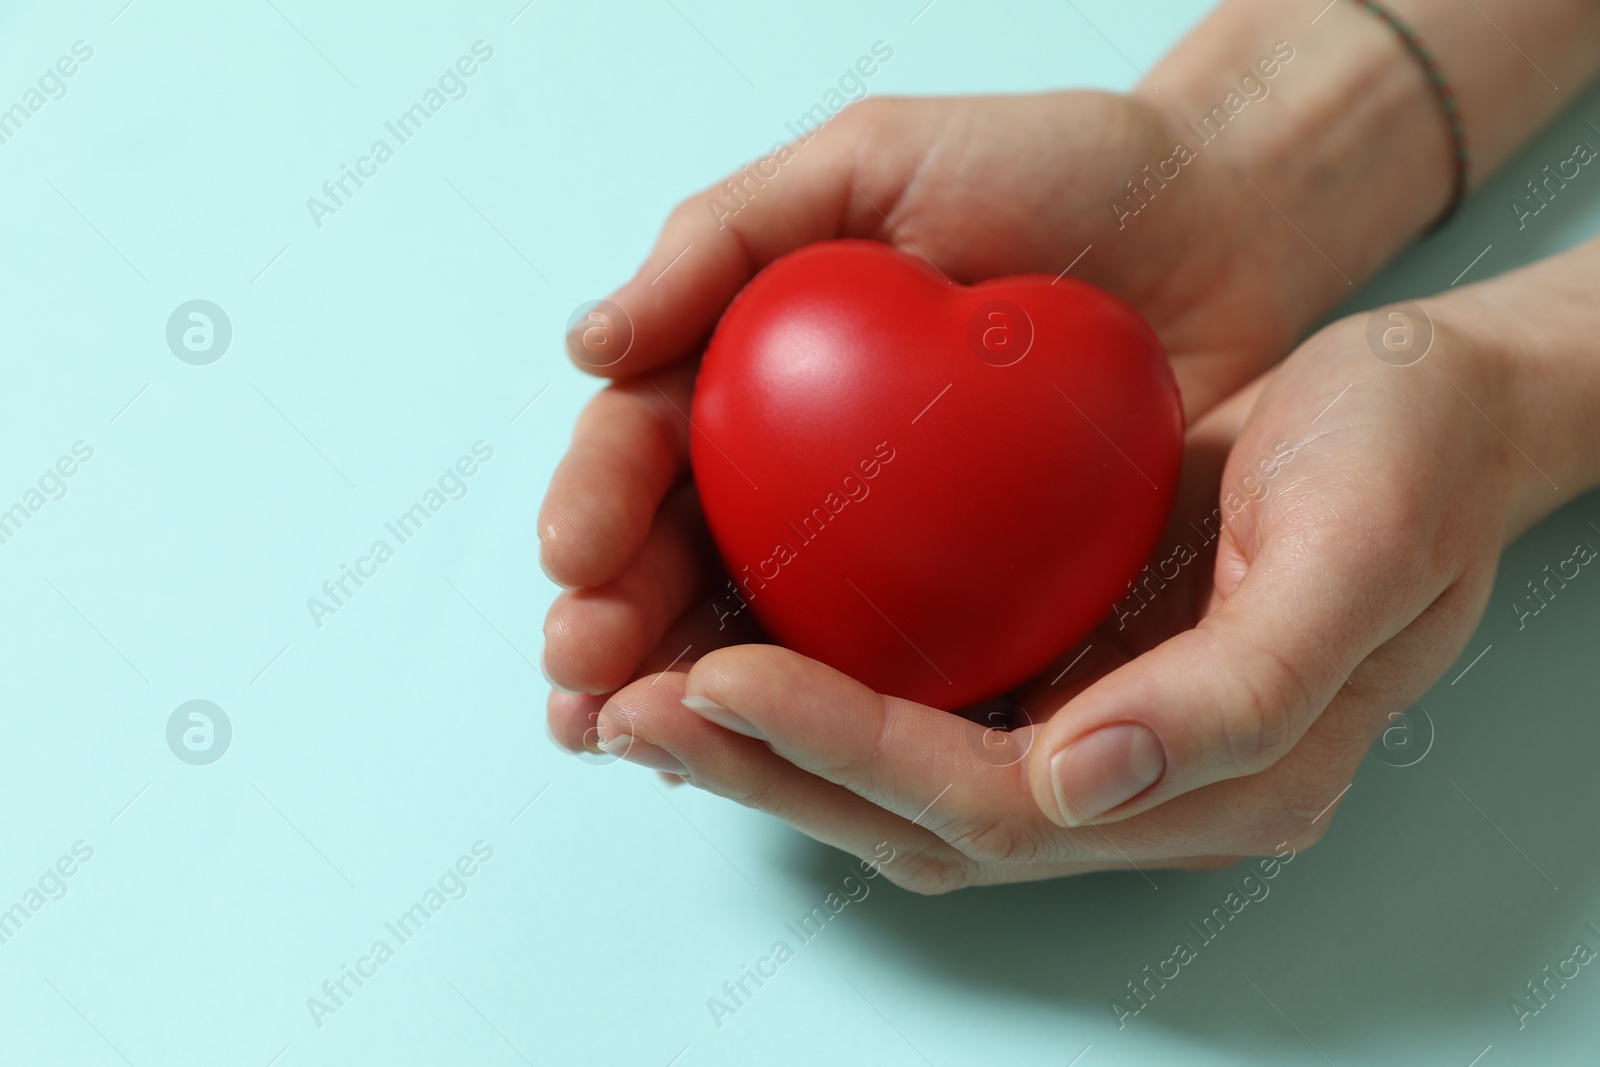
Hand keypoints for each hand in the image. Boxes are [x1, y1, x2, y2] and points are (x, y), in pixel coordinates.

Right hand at [541, 89, 1313, 716]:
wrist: (1215, 223)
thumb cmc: (1048, 168)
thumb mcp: (871, 160)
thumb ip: (724, 235)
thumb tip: (589, 344)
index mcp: (750, 367)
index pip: (647, 442)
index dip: (599, 502)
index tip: (576, 556)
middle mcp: (798, 464)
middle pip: (681, 558)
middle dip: (619, 625)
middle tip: (586, 681)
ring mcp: (879, 540)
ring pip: (762, 629)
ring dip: (690, 693)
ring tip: (638, 740)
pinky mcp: (969, 594)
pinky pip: (886, 661)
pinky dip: (827, 715)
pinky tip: (770, 754)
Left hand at [574, 303, 1538, 890]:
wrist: (1426, 409)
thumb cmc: (1409, 466)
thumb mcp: (1362, 550)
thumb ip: (1242, 692)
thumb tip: (1081, 783)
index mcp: (1216, 782)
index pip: (992, 802)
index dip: (851, 753)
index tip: (728, 678)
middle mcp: (1131, 780)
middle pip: (913, 815)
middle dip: (765, 770)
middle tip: (627, 708)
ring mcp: (1089, 731)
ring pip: (893, 774)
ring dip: (763, 743)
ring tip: (638, 693)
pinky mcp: (1056, 666)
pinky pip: (913, 699)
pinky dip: (812, 685)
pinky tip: (727, 640)